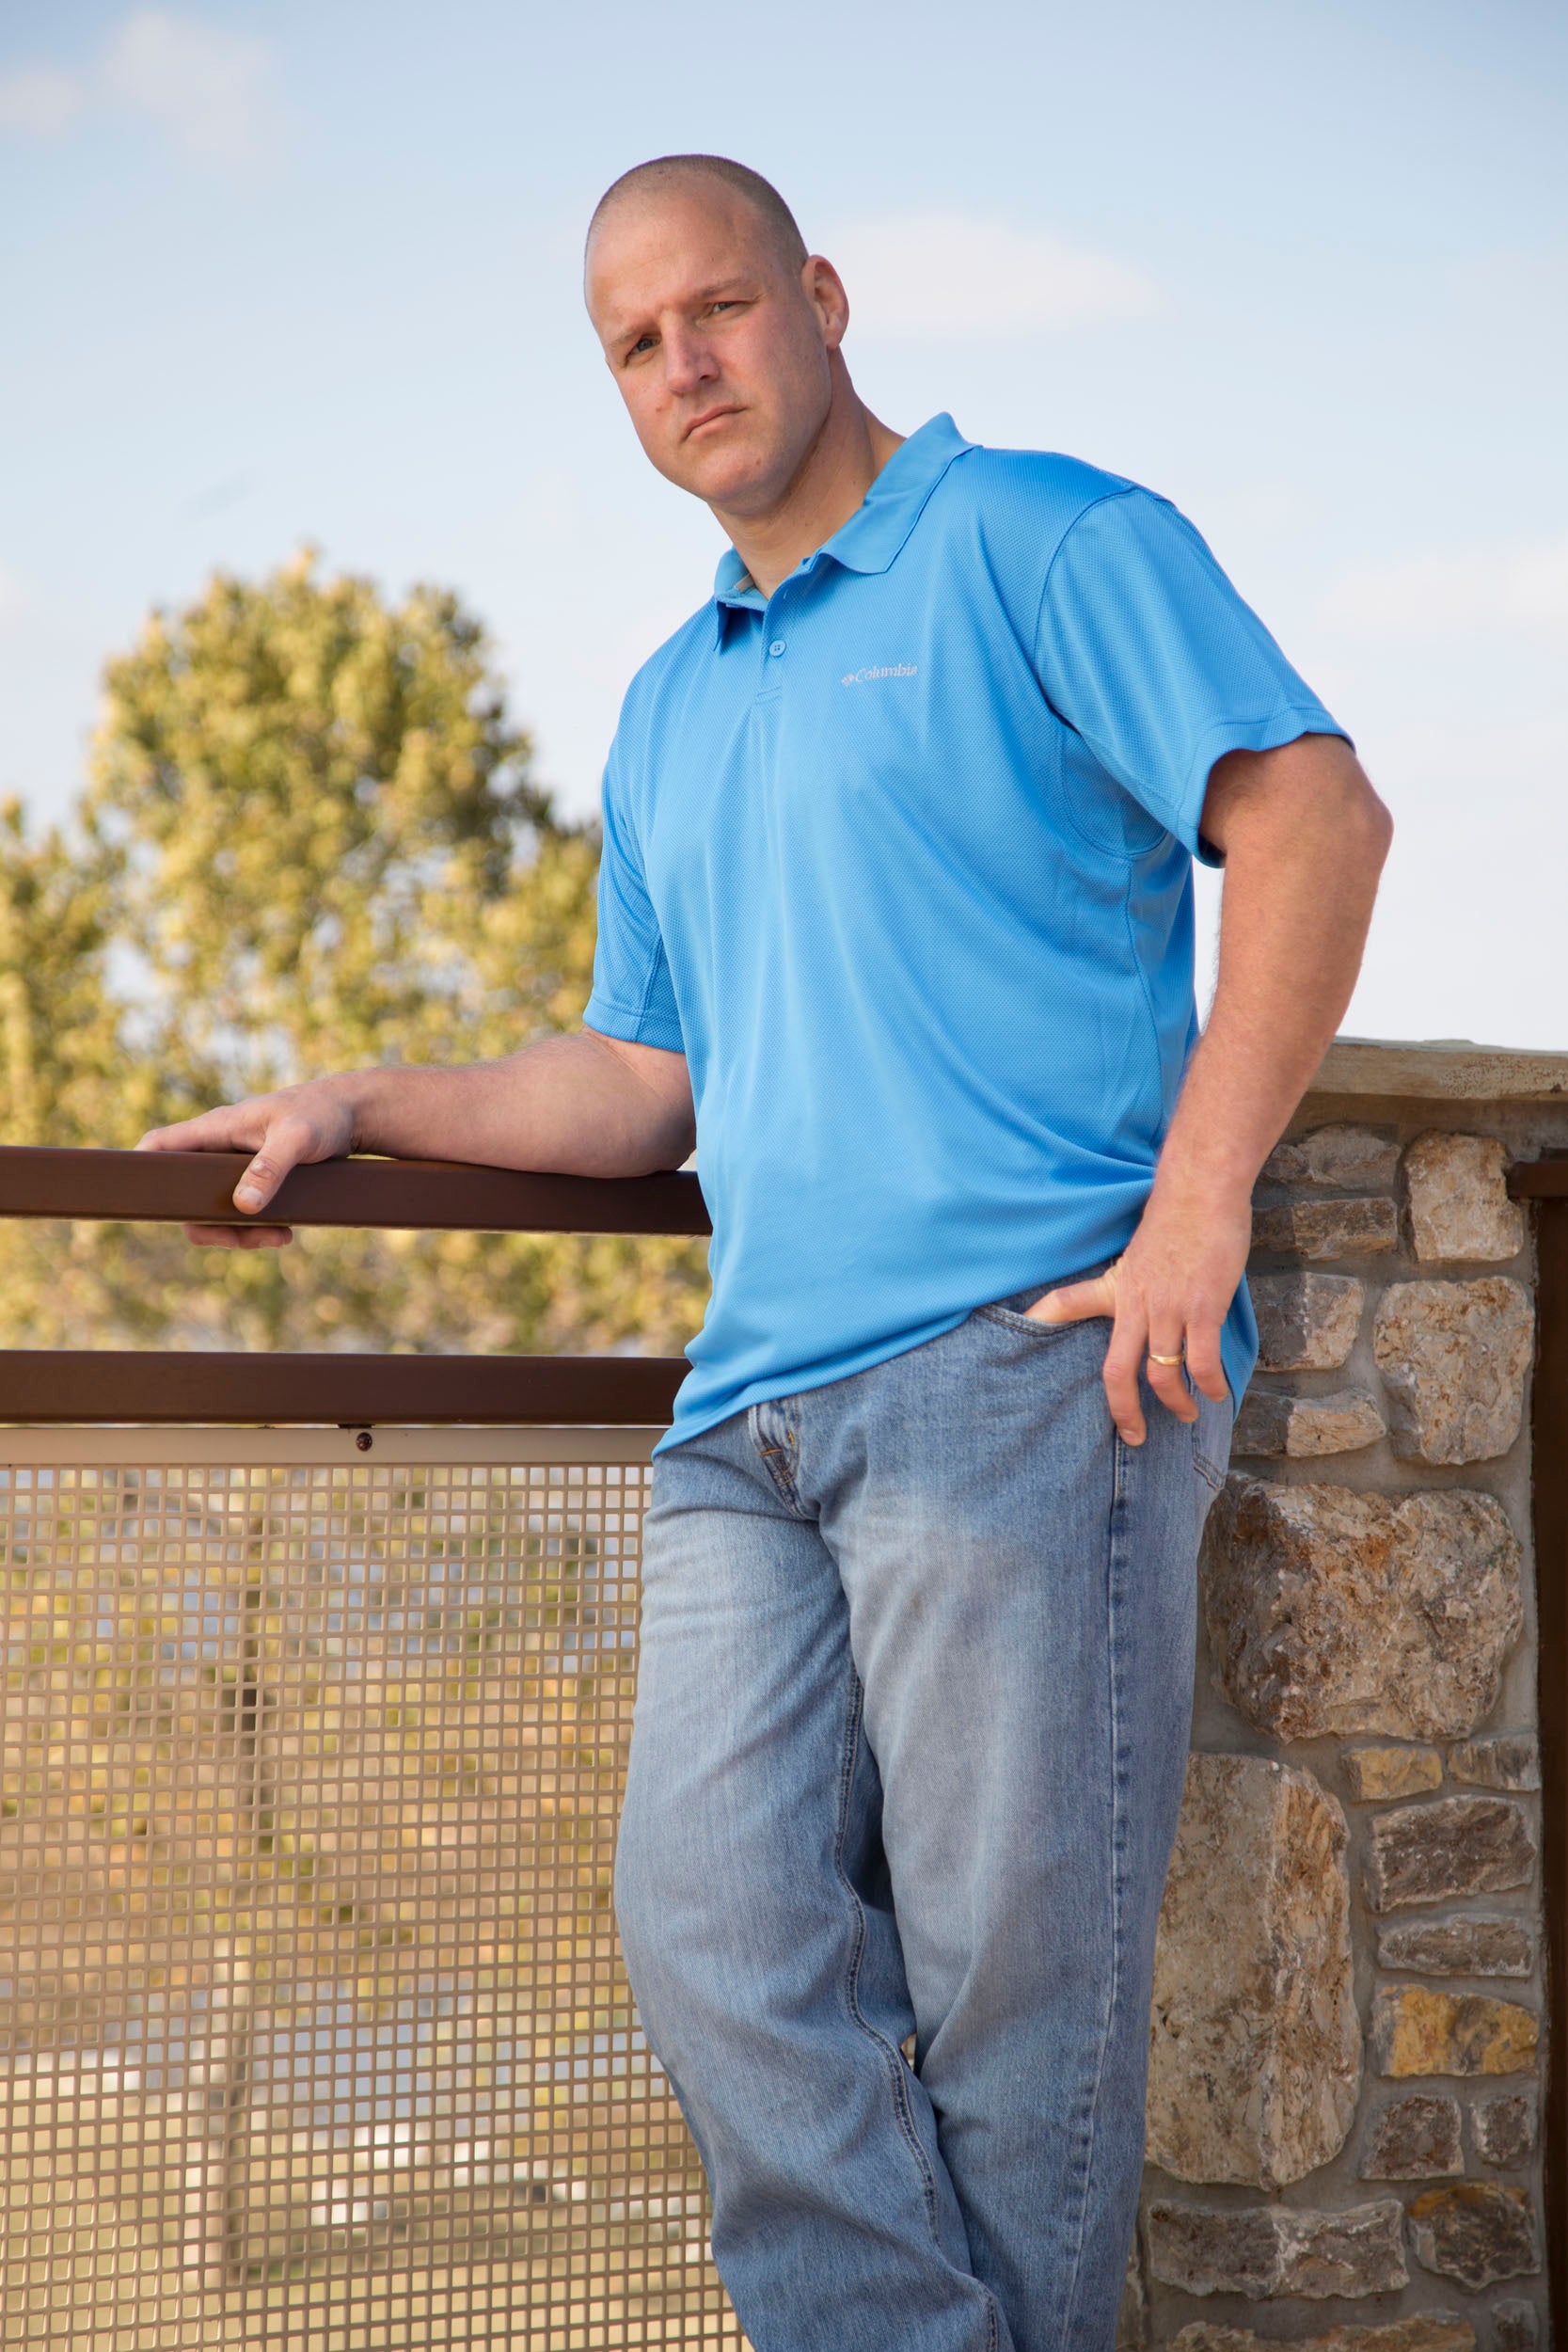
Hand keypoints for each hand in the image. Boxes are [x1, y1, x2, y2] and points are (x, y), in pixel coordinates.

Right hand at [136, 1080, 358, 1246]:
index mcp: (216, 1128)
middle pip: (185, 1196)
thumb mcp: (298, 1138)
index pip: (160, 1145)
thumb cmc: (322, 1114)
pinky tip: (284, 1233)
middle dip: (208, 1225)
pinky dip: (258, 1228)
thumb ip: (270, 1168)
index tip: (140, 1201)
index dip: (142, 1170)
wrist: (355, 1115)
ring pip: (215, 1210)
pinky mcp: (257, 1180)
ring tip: (278, 1238)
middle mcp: (219, 1148)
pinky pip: (242, 1213)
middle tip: (240, 1239)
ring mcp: (236, 1167)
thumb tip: (242, 1205)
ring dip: (239, 1233)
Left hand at [1025, 1186, 1250, 1444]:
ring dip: (1175, 1403)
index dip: (1042, 1326)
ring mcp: (1168, 1308)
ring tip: (1186, 1414)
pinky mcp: (1202, 1308)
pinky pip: (1201, 1361)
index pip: (1066, 1308)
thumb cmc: (1173, 1218)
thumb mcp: (1135, 1254)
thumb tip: (1133, 1302)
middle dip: (1124, 1411)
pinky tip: (1217, 1394)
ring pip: (1162, 1374)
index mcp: (1115, 1289)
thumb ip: (1127, 1283)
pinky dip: (1209, 1384)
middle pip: (1116, 1371)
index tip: (1024, 1348)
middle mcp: (1135, 1304)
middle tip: (1134, 1437)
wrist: (1202, 1190)